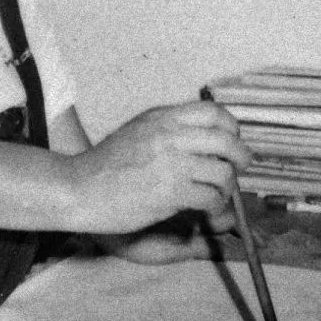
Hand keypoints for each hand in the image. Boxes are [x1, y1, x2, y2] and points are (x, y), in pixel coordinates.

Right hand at [66, 101, 249, 235]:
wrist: (79, 188)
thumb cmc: (106, 164)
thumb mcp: (139, 130)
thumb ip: (169, 126)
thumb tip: (203, 131)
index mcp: (163, 118)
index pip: (214, 113)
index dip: (231, 127)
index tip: (232, 140)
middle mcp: (171, 136)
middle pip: (227, 141)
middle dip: (241, 157)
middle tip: (240, 168)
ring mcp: (173, 164)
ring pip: (223, 172)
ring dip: (227, 187)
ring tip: (218, 194)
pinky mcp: (171, 193)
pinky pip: (211, 197)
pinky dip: (214, 205)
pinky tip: (206, 208)